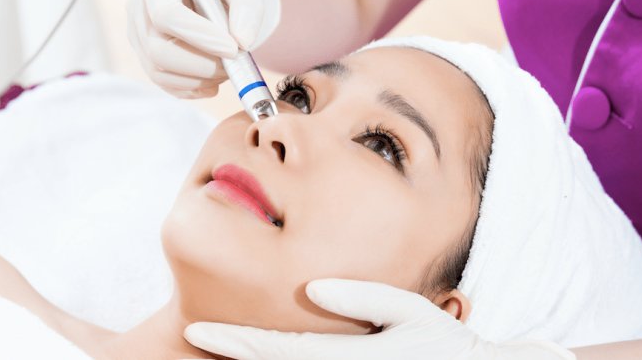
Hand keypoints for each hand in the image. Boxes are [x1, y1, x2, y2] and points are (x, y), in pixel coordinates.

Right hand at [126, 0, 280, 98]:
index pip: (165, 13)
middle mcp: (139, 8)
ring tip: (228, 68)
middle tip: (234, 62)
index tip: (232, 48)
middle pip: (157, 49)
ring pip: (159, 72)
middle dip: (200, 64)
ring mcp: (140, 37)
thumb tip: (243, 41)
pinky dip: (194, 88)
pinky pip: (166, 84)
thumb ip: (247, 7)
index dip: (198, 36)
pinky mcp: (148, 59)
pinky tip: (215, 81)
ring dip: (200, 79)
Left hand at [184, 279, 574, 359]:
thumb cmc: (448, 345)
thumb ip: (363, 299)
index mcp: (345, 357)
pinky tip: (262, 353)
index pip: (275, 350)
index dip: (232, 341)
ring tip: (220, 344)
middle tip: (192, 336)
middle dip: (229, 354)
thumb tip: (314, 288)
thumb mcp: (412, 313)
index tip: (195, 330)